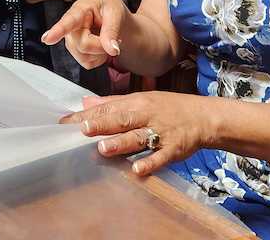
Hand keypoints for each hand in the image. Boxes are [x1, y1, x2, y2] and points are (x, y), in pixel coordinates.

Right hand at [41, 0, 126, 68]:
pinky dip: (99, 58)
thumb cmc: (109, 9)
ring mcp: (71, 42)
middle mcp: (71, 27)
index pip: (68, 22)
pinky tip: (99, 46)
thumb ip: (112, 30)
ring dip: (100, 51)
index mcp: (80, 10)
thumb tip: (112, 49)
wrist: (110, 16)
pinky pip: (88, 64)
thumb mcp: (115, 12)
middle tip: (110, 35)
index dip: (57, 31)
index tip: (47, 39)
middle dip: (101, 44)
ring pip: (85, 57)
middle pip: (83, 45)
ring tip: (103, 38)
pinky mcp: (76, 53)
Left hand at [61, 92, 215, 176]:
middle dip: (102, 124)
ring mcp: (160, 132)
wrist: (203, 117)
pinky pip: (160, 156)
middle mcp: (146, 115)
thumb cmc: (168, 108)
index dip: (87, 115)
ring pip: (138, 137)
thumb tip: (85, 103)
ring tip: (103, 148)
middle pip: (122, 119)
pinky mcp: (173, 148)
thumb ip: (112, 103)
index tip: (66, 123)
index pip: (108, 108)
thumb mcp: (141, 100)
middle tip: (83, 129)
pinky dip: (150, 163)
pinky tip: (137, 170)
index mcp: (136, 103)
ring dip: (121, 143)